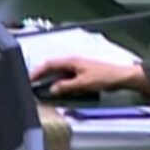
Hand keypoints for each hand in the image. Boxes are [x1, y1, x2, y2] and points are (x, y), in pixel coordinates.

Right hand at [30, 58, 149, 95]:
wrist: (120, 77)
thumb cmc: (104, 77)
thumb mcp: (83, 84)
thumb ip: (66, 86)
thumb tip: (52, 89)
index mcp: (71, 61)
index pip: (49, 64)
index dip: (38, 71)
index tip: (29, 79)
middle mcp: (73, 62)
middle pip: (52, 67)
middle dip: (41, 74)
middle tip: (31, 84)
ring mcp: (77, 67)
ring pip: (59, 72)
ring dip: (50, 79)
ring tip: (42, 88)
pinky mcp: (82, 73)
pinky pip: (65, 76)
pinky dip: (59, 82)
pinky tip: (58, 89)